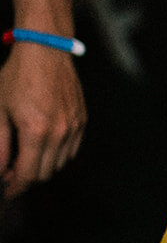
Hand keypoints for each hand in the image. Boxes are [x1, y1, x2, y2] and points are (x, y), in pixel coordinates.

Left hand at [0, 44, 85, 196]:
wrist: (46, 52)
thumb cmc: (18, 76)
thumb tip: (0, 169)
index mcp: (36, 132)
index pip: (28, 174)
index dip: (15, 187)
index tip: (7, 190)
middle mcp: (60, 132)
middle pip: (45, 173)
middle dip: (26, 177)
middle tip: (10, 171)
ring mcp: (74, 126)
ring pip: (60, 163)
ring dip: (42, 165)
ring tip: (26, 156)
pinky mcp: (82, 120)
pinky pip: (71, 148)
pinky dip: (57, 153)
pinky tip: (42, 143)